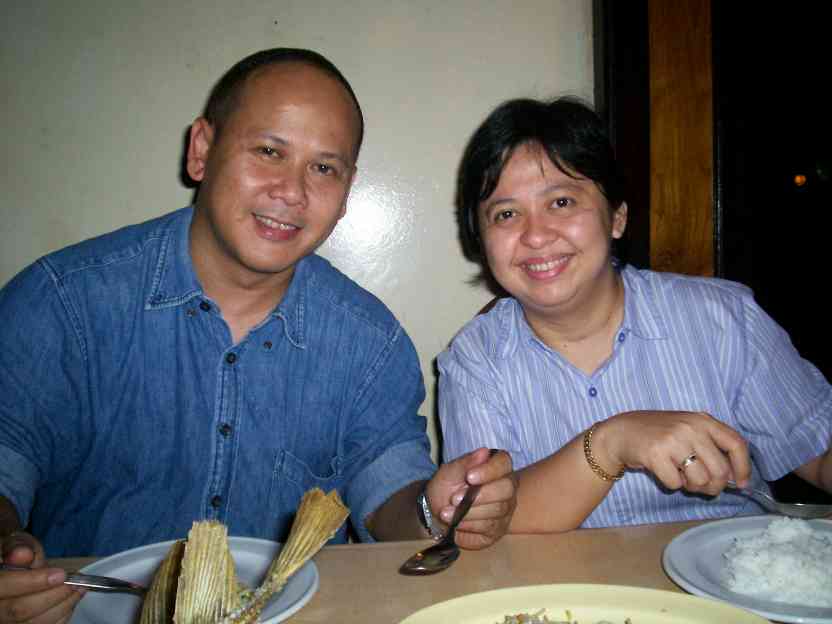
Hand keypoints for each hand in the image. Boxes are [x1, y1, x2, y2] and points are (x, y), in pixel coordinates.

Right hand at [0, 531, 82, 623]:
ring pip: (34, 623)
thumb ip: (17, 547)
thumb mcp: (14, 543)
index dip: (34, 582)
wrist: (11, 564)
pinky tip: (70, 600)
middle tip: (74, 582)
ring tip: (79, 588)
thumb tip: (23, 554)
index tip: (60, 574)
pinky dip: (62, 615)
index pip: (5, 587)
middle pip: (20, 610)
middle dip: (53, 595)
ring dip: (62, 606)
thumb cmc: (13, 553)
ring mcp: (7, 621)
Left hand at [426, 448, 516, 549]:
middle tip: (455, 499)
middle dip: (480, 495)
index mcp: (496, 468)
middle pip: (506, 490)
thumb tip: (484, 452)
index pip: (504, 463)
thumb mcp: (449, 472)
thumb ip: (465, 462)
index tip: (469, 477)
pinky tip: (456, 523)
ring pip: (497, 511)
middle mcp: (506, 488)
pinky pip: (489, 529)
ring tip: (447, 513)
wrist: (435, 512)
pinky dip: (468, 526)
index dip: (489, 470)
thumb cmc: (446, 487)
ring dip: (468, 512)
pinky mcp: (498, 529)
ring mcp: (505, 510)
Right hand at [597, 411, 750, 496]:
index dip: (743, 467)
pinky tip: (664, 472)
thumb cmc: (659, 434)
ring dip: (692, 486)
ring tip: (681, 476)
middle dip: (714, 486)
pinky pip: (676, 484)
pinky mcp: (656, 455)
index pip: (736, 444)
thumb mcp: (688, 430)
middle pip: (720, 470)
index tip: (741, 483)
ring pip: (701, 480)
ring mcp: (673, 441)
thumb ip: (711, 447)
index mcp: (703, 420)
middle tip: (702, 486)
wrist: (622, 432)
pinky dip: (672, 484)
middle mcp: (691, 428)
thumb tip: (735, 478)